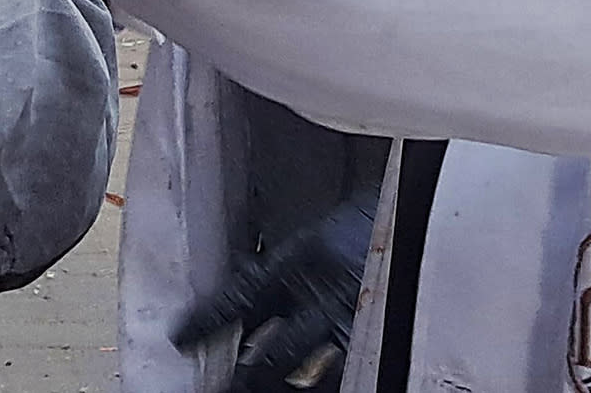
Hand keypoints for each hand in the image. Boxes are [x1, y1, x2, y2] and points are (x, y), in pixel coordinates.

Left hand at [171, 200, 373, 392]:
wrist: (408, 214)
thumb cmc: (357, 221)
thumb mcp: (307, 236)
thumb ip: (274, 264)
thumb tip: (237, 277)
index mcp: (299, 260)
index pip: (243, 295)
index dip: (211, 319)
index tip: (182, 338)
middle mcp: (322, 294)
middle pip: (278, 352)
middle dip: (249, 378)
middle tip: (223, 389)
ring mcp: (351, 320)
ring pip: (311, 371)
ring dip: (281, 388)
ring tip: (254, 392)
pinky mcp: (374, 333)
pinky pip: (345, 371)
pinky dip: (321, 384)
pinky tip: (304, 389)